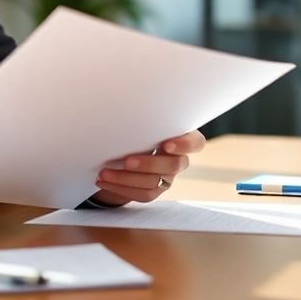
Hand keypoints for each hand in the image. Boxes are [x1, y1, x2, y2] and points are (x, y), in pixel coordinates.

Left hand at [91, 130, 205, 205]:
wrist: (123, 147)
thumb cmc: (134, 127)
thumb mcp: (139, 120)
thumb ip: (140, 119)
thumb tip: (120, 105)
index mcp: (181, 136)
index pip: (196, 142)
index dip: (185, 145)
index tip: (167, 145)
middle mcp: (178, 158)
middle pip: (173, 165)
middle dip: (148, 164)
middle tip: (126, 161)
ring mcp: (168, 176)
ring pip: (155, 183)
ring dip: (126, 178)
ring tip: (104, 172)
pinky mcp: (156, 189)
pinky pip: (143, 194)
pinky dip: (121, 188)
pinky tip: (104, 181)